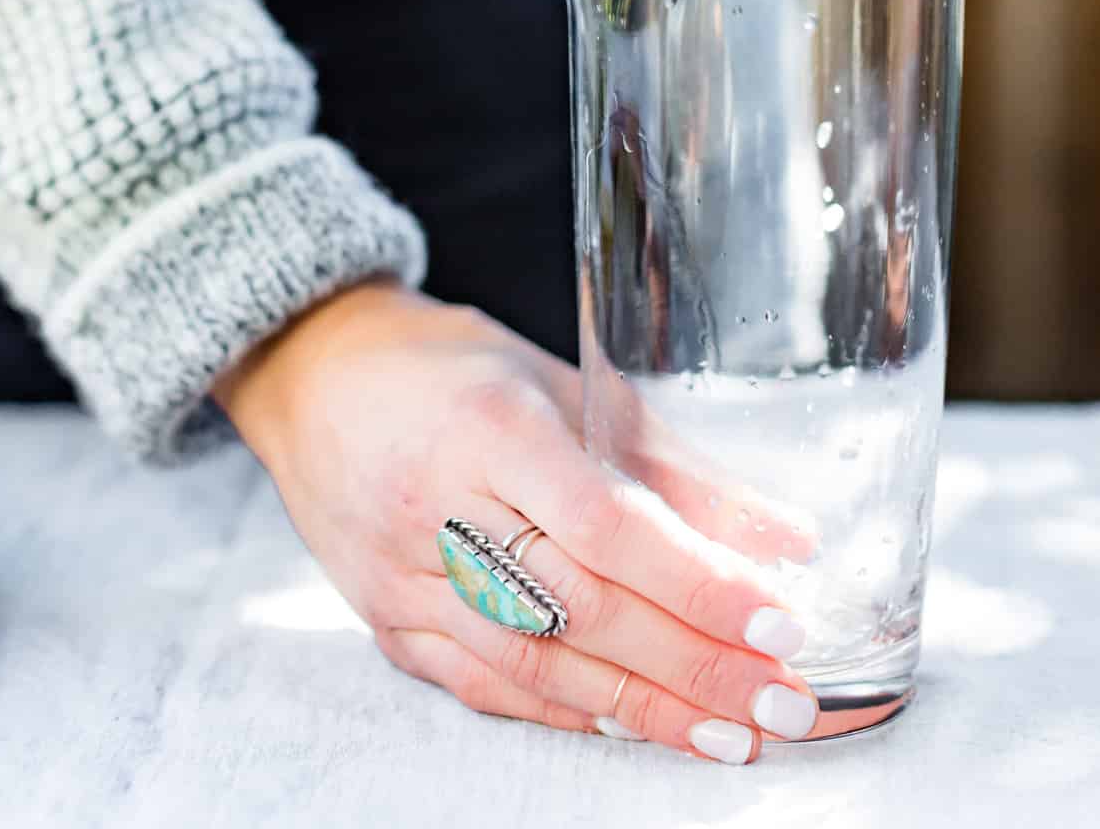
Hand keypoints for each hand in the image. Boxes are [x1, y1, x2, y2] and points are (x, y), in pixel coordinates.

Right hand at [215, 281, 822, 760]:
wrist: (313, 376)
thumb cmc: (449, 367)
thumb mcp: (561, 380)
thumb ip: (670, 462)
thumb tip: (784, 537)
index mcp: (490, 428)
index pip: (607, 525)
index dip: (697, 582)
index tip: (779, 621)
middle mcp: (439, 508)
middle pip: (582, 607)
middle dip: (696, 665)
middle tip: (786, 701)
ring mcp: (402, 575)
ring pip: (537, 663)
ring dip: (646, 709)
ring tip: (733, 732)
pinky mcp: (386, 622)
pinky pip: (486, 685)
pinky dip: (568, 710)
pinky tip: (635, 725)